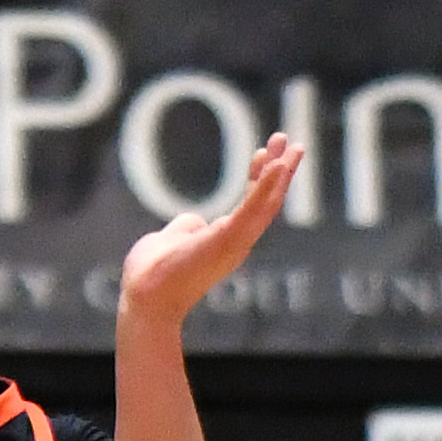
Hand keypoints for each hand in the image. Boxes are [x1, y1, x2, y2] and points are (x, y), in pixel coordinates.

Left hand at [119, 129, 300, 321]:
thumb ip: (187, 226)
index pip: (251, 204)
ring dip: (281, 173)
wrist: (146, 296)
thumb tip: (195, 220)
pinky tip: (276, 165)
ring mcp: (236, 242)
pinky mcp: (229, 239)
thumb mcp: (172, 238)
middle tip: (295, 144)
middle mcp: (238, 242)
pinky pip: (252, 209)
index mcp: (227, 240)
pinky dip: (265, 186)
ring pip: (267, 204)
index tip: (264, 152)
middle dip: (282, 171)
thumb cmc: (153, 274)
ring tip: (293, 147)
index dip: (260, 178)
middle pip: (267, 202)